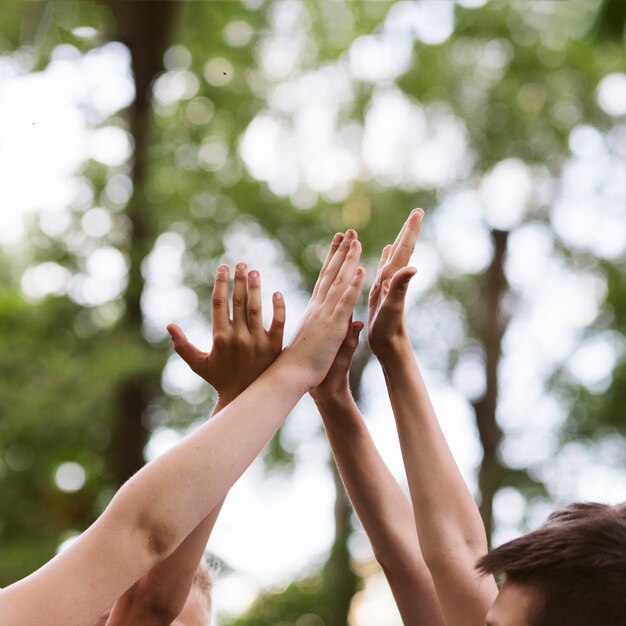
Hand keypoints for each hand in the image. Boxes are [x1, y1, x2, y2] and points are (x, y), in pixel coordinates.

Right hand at [167, 263, 285, 404]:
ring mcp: (258, 342)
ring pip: (257, 308)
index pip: (220, 303)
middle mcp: (239, 337)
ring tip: (255, 272)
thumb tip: (169, 325)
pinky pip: (279, 323)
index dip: (221, 283)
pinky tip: (276, 293)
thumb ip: (182, 345)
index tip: (223, 268)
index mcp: (220, 337)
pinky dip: (278, 308)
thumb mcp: (198, 364)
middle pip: (239, 301)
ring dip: (255, 288)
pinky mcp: (274, 347)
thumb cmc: (220, 379)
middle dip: (239, 280)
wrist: (245, 398)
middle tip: (241, 264)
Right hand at [279, 230, 364, 390]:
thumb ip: (344, 333)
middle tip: (348, 232)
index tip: (338, 243)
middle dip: (341, 251)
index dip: (333, 260)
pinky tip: (360, 270)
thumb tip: (357, 323)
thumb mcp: (328, 345)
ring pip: (339, 281)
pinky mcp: (333, 325)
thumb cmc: (306, 365)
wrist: (292, 377)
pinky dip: (352, 285)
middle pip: (331, 274)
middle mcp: (319, 307)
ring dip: (348, 260)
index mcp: (316, 311)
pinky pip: (345, 301)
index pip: (325, 280)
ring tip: (355, 240)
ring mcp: (326, 314)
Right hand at [368, 209, 423, 355]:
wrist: (388, 347)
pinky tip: (386, 250)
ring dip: (398, 241)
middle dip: (408, 231)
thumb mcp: (393, 307)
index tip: (418, 212)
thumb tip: (413, 267)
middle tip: (417, 213)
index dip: (410, 231)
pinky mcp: (381, 292)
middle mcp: (393, 279)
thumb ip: (401, 286)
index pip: (404, 250)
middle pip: (402, 249)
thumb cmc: (389, 330)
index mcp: (394, 279)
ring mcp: (388, 285)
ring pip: (394, 257)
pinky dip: (386, 256)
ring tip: (404, 227)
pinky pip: (384, 268)